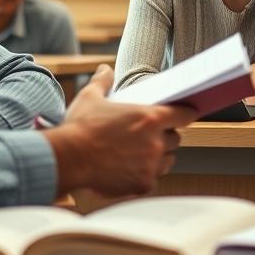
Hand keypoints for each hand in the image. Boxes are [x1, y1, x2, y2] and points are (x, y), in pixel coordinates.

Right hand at [45, 65, 195, 197]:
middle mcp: (155, 142)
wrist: (67, 159)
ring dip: (159, 156)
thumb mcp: (91, 97)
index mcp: (149, 118)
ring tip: (142, 153)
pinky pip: (152, 178)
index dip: (186, 113)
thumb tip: (105, 69)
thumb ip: (103, 81)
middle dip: (166, 136)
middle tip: (151, 135)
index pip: (183, 114)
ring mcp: (150, 165)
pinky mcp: (142, 184)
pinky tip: (130, 169)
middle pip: (175, 139)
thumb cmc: (79, 128)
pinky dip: (145, 175)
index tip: (187, 113)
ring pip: (167, 160)